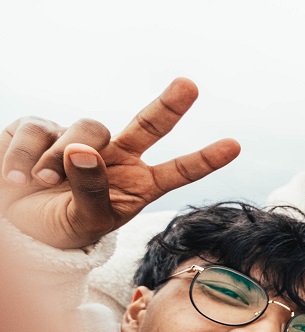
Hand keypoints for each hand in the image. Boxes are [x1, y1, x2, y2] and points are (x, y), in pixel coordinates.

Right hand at [0, 78, 239, 249]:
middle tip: (190, 85)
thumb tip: (85, 151)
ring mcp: (82, 140)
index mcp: (137, 184)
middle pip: (148, 125)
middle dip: (170, 105)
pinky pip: (38, 130)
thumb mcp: (84, 221)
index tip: (235, 146)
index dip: (204, 159)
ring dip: (61, 158)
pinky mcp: (43, 128)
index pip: (177, 171)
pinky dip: (25, 157)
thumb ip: (92, 191)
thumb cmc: (60, 226)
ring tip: (42, 184)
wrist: (16, 223)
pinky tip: (15, 178)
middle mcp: (116, 157)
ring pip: (86, 130)